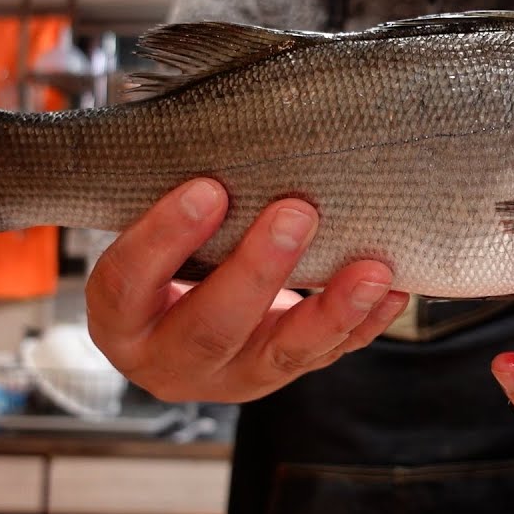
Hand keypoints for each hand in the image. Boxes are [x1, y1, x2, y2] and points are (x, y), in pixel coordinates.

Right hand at [85, 179, 409, 402]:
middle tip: (297, 212)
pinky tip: (392, 291)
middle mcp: (172, 359)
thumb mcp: (151, 237)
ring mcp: (232, 376)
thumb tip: (225, 137)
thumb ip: (177, 208)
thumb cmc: (166, 261)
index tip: (207, 189)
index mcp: (122, 320)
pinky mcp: (282, 376)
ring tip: (370, 270)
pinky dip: (364, 322)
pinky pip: (329, 355)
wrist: (187, 321)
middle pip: (211, 327)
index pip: (128, 283)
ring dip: (331, 310)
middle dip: (258, 271)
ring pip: (282, 354)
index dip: (163, 238)